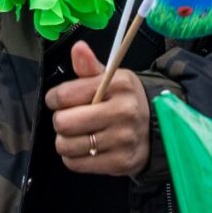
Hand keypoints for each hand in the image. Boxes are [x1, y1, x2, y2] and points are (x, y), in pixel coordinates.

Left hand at [47, 41, 150, 176]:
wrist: (156, 129)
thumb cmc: (124, 100)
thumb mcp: (111, 79)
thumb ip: (89, 66)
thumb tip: (78, 48)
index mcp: (119, 85)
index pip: (65, 95)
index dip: (55, 98)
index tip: (60, 100)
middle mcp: (123, 112)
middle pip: (63, 122)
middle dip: (60, 121)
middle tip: (70, 118)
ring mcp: (122, 140)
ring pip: (66, 146)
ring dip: (65, 141)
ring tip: (77, 134)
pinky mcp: (120, 163)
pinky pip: (76, 164)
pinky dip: (73, 157)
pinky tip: (85, 148)